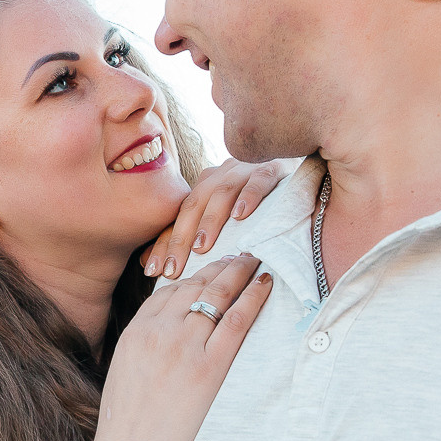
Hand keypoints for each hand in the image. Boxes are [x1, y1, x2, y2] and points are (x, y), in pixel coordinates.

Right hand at [93, 253, 272, 440]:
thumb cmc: (127, 426)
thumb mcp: (125, 374)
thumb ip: (143, 348)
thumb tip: (163, 339)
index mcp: (135, 332)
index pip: (167, 292)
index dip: (193, 277)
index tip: (210, 270)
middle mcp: (159, 332)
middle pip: (194, 286)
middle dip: (219, 267)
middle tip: (239, 256)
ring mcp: (184, 347)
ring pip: (216, 295)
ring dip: (239, 273)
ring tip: (254, 262)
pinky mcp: (210, 366)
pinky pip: (236, 320)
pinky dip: (253, 297)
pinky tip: (265, 284)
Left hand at [141, 159, 296, 278]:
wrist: (294, 170)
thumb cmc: (254, 208)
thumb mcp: (218, 221)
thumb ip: (186, 238)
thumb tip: (146, 264)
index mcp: (204, 186)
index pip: (178, 217)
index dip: (165, 244)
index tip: (153, 272)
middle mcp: (220, 175)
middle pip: (193, 205)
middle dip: (181, 239)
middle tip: (173, 268)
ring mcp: (244, 170)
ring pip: (221, 193)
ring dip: (210, 221)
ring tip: (202, 247)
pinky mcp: (272, 168)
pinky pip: (258, 180)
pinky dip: (249, 196)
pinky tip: (241, 216)